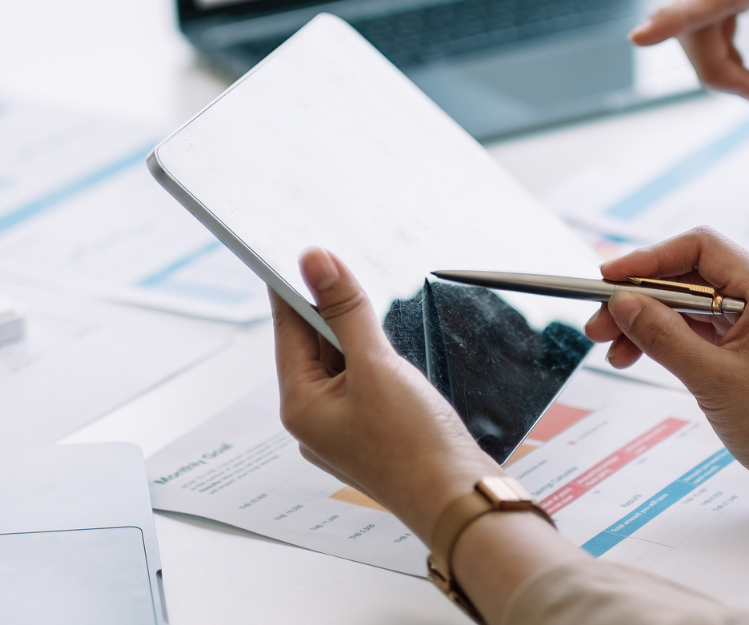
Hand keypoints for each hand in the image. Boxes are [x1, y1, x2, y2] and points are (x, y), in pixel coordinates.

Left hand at [274, 249, 585, 620]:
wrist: (461, 501)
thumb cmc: (415, 446)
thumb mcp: (377, 365)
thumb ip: (345, 309)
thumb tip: (315, 261)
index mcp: (300, 407)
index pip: (288, 330)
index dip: (294, 286)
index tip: (299, 247)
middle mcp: (315, 420)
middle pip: (313, 345)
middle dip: (328, 306)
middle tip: (340, 260)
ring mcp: (344, 429)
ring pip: (340, 362)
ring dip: (353, 330)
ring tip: (365, 294)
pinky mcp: (373, 432)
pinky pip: (363, 380)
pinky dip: (372, 355)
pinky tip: (388, 340)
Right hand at [584, 228, 748, 530]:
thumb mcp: (714, 381)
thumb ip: (664, 337)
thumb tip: (622, 304)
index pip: (698, 249)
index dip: (648, 259)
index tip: (608, 279)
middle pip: (686, 275)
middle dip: (639, 296)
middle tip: (599, 323)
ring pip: (685, 304)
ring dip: (646, 320)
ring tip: (611, 349)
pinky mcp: (744, 351)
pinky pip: (695, 330)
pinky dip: (663, 340)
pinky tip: (635, 357)